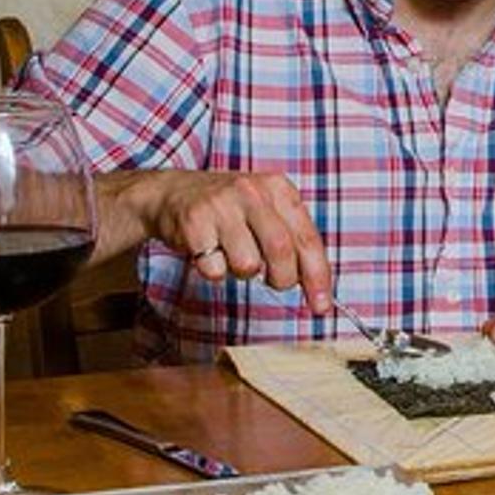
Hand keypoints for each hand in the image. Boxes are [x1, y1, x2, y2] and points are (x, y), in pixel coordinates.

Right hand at [119, 170, 331, 313]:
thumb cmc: (229, 210)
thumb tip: (316, 286)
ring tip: (232, 254)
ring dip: (243, 272)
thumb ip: (292, 240)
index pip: (308, 239)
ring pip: (248, 265)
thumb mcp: (266, 210)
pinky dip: (215, 271)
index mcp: (278, 189)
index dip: (318, 276)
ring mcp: (221, 206)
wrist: (172, 193)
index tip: (321, 305)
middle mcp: (252, 192)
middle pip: (282, 251)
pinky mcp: (194, 223)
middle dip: (282, 279)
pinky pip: (215, 269)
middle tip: (275, 283)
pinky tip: (209, 251)